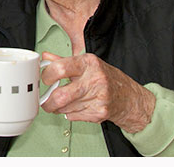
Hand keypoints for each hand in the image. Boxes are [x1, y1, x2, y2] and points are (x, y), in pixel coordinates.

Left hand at [39, 52, 155, 132]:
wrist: (128, 97)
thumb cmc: (106, 78)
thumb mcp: (87, 65)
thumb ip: (64, 62)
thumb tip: (45, 57)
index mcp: (89, 63)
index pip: (60, 68)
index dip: (47, 76)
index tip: (45, 79)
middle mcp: (95, 79)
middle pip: (61, 95)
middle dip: (48, 102)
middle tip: (46, 102)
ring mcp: (98, 97)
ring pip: (65, 109)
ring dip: (59, 108)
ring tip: (64, 103)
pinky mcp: (99, 112)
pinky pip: (73, 116)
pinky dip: (70, 114)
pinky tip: (77, 107)